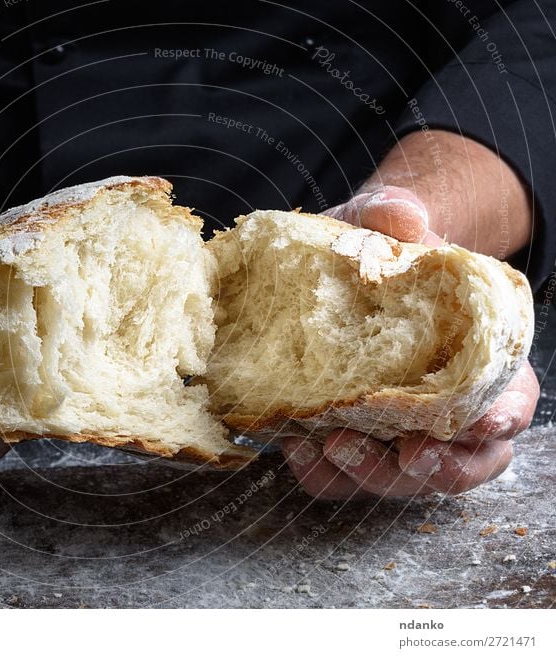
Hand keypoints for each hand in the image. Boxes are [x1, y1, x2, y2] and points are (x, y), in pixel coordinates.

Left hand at [282, 185, 539, 498]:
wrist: (331, 271)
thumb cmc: (375, 254)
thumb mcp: (382, 225)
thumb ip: (394, 215)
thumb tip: (402, 215)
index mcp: (476, 362)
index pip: (508, 404)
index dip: (501, 419)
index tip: (479, 423)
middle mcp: (443, 410)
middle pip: (460, 464)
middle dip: (436, 468)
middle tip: (404, 455)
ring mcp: (393, 434)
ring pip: (398, 481)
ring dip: (370, 474)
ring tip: (331, 446)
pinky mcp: (346, 441)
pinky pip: (339, 478)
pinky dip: (321, 472)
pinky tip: (295, 446)